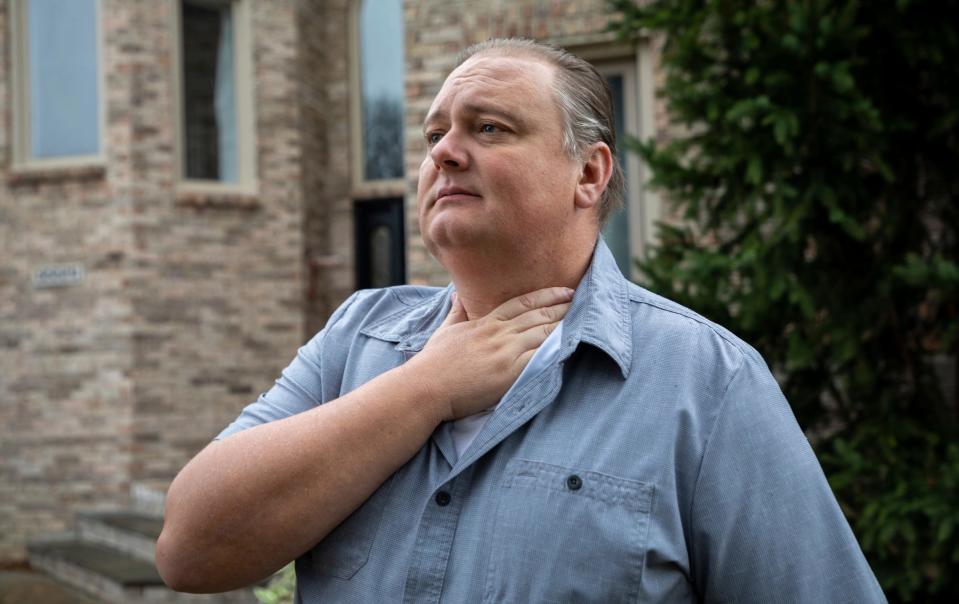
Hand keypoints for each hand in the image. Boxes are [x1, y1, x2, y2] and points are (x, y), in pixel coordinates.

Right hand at [404, 287, 572, 420]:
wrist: (427, 386)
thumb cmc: (433, 361)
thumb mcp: (446, 329)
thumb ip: (457, 310)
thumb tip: (457, 292)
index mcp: (486, 322)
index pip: (522, 303)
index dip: (546, 295)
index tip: (564, 290)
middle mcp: (499, 334)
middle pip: (538, 316)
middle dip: (562, 307)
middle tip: (582, 300)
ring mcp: (505, 353)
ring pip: (543, 334)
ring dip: (564, 326)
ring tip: (583, 319)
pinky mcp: (509, 373)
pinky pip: (540, 358)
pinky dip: (556, 351)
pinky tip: (571, 346)